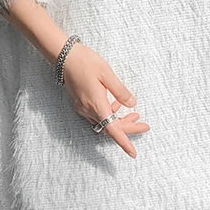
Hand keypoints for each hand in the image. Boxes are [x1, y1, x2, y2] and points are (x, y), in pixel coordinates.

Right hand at [61, 42, 149, 157]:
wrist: (65, 56)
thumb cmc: (86, 62)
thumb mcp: (107, 74)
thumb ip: (121, 91)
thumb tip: (132, 104)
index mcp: (96, 104)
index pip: (113, 129)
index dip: (124, 142)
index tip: (133, 153)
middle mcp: (88, 110)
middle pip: (111, 128)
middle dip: (129, 128)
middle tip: (145, 125)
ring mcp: (82, 108)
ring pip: (104, 122)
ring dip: (120, 121)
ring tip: (135, 114)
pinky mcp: (80, 104)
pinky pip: (97, 116)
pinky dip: (109, 115)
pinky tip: (117, 105)